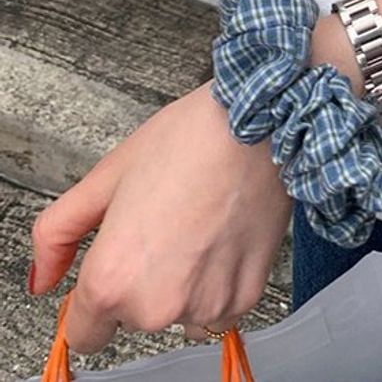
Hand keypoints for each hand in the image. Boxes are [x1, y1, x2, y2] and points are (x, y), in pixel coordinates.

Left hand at [28, 82, 291, 352]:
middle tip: (164, 224)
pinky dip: (220, 282)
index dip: (95, 298)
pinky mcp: (245, 297)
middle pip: (134, 320)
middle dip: (144, 282)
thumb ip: (58, 232)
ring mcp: (204, 305)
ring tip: (198, 227)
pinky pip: (220, 309)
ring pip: (180, 315)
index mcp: (112, 278)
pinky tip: (222, 236)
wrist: (262, 123)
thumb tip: (42, 277)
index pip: (84, 334)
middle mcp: (156, 305)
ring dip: (185, 286)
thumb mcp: (108, 174)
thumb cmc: (190, 138)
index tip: (116, 267)